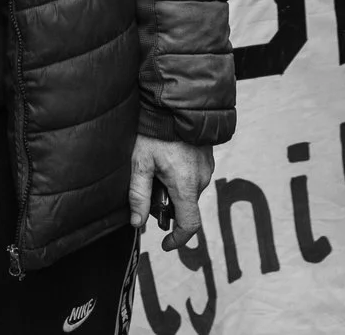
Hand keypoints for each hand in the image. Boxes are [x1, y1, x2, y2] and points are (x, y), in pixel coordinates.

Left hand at [127, 135, 214, 252]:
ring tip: (155, 165)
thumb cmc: (156, 131)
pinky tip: (166, 158)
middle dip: (166, 205)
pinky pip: (193, 177)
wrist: (176, 102)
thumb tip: (137, 223)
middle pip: (184, 206)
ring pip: (188, 191)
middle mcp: (201, 179)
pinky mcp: (207, 159)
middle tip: (148, 185)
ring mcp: (207, 168)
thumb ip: (138, 195)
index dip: (178, 239)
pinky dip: (180, 177)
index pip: (189, 224)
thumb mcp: (140, 162)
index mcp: (185, 185)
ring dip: (172, 189)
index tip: (165, 243)